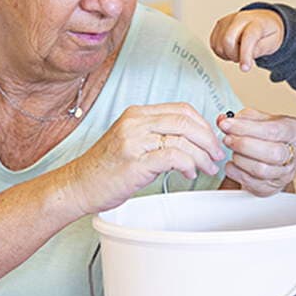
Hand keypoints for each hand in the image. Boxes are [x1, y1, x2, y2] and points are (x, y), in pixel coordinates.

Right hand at [64, 103, 225, 212]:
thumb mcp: (133, 141)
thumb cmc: (107, 167)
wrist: (78, 185)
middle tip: (217, 155)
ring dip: (202, 156)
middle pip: (186, 122)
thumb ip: (158, 135)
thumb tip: (193, 139)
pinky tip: (190, 174)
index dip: (203, 124)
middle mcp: (136, 122)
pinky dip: (188, 165)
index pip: (182, 109)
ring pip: (183, 139)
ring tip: (208, 168)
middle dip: (209, 140)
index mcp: (137, 114)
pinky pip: (173, 156)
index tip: (212, 140)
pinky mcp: (135, 162)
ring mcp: (134, 141)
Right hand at [210, 10, 285, 71]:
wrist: (264, 20)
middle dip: (234, 55)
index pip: (247, 38)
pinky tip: (231, 49)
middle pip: (227, 40)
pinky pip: (213, 43)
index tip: (245, 68)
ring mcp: (228, 20)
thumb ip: (260, 49)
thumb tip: (247, 57)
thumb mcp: (273, 42)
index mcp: (256, 22)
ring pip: (218, 44)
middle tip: (244, 59)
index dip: (245, 55)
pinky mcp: (219, 25)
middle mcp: (240, 18)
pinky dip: (221, 51)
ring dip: (228, 54)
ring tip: (239, 52)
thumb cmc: (268, 31)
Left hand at [217, 108, 295, 195]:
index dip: (246, 127)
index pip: (272, 131)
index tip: (227, 124)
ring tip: (232, 149)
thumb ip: (244, 118)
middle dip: (243, 145)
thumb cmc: (272, 135)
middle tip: (228, 138)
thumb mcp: (262, 119)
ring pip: (261, 170)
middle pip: (271, 153)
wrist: (278, 154)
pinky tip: (233, 163)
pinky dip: (236, 172)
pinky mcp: (271, 188)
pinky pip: (251, 183)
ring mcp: (285, 174)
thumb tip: (223, 121)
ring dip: (239, 158)